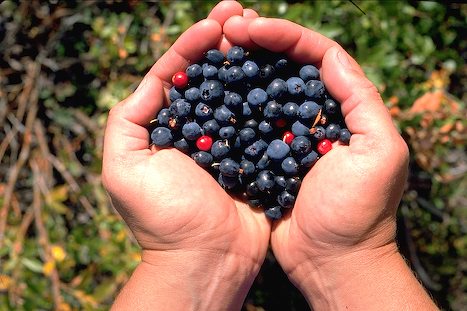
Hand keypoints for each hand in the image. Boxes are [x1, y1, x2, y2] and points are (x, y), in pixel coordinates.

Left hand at [102, 2, 269, 309]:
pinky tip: (283, 69)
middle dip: (224, 42)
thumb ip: (128, 120)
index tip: (214, 22)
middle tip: (240, 11)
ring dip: (249, 58)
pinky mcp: (256, 156)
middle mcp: (198, 130)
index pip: (178, 74)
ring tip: (262, 29)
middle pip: (211, 76)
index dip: (193, 45)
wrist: (206, 261)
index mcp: (166, 127)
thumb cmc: (163, 218)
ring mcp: (230, 141)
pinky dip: (272, 94)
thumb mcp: (124, 168)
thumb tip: (155, 80)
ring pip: (239, 91)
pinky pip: (265, 119)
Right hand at [225, 17, 435, 309]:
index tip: (252, 28)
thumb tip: (330, 56)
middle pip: (285, 67)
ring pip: (262, 90)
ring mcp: (286, 137)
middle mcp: (314, 117)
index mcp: (343, 109)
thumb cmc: (359, 212)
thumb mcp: (379, 153)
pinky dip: (229, 105)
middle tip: (227, 27)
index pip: (316, 57)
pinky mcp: (264, 157)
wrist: (332, 261)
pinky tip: (209, 91)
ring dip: (240, 67)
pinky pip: (245, 123)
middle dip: (258, 42)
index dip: (286, 36)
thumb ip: (362, 101)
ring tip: (214, 47)